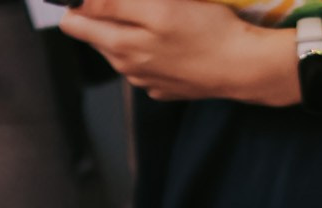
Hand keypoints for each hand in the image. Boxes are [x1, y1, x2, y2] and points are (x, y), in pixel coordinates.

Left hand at [61, 0, 295, 104]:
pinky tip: (174, 40)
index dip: (83, 3)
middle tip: (145, 3)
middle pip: (98, 35)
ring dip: (134, 29)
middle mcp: (128, 68)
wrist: (245, 67)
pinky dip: (153, 47)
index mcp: (120, 48)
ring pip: (123, 48)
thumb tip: (80, 4)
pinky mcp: (166, 85)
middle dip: (112, 14)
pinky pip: (147, 61)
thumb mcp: (159, 9)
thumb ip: (113, 6)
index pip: (75, 24)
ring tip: (163, 17)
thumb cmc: (208, 35)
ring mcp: (147, 80)